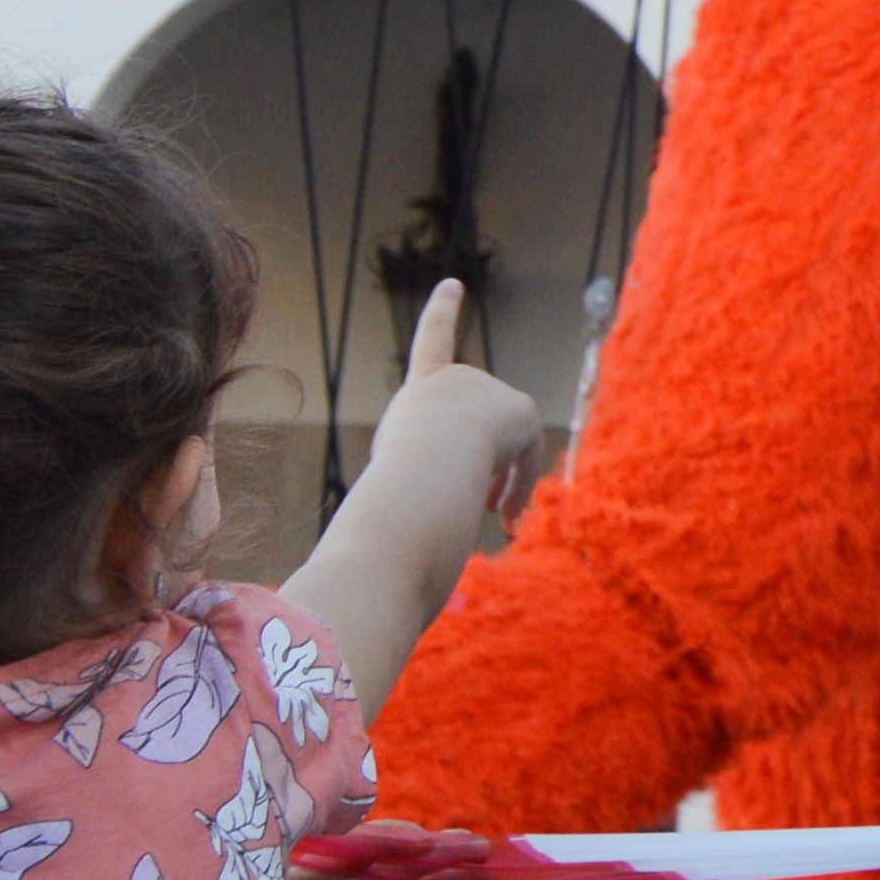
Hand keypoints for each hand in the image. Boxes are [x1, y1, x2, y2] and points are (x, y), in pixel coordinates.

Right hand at [284, 280, 547, 715]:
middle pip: (480, 435)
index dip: (441, 317)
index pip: (431, 349)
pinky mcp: (515, 408)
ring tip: (493, 518)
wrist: (415, 489)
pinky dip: (523, 483)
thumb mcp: (377, 516)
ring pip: (507, 449)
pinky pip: (528, 448)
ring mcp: (484, 392)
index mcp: (417, 401)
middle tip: (478, 513)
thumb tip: (350, 596)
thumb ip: (372, 535)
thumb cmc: (385, 512)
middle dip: (482, 474)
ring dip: (505, 486)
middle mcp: (449, 385)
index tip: (454, 283)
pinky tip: (507, 513)